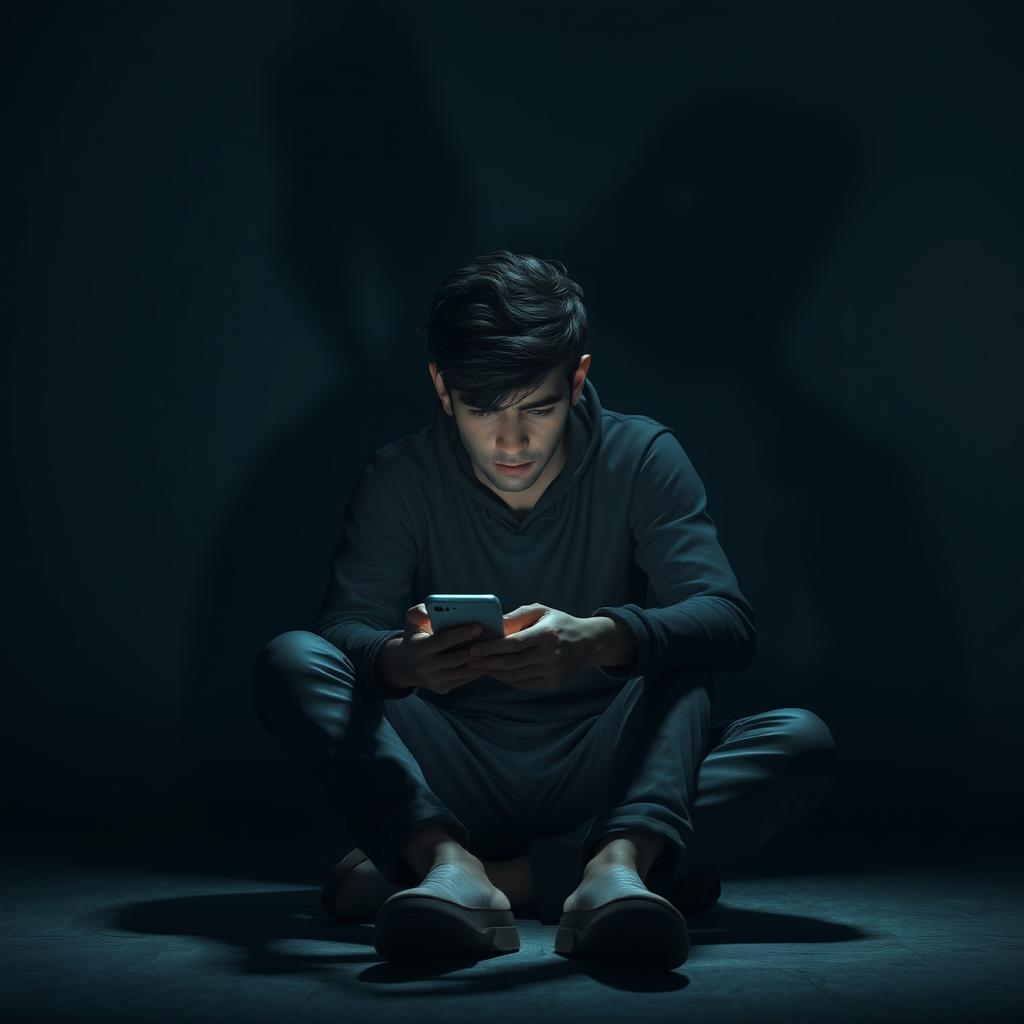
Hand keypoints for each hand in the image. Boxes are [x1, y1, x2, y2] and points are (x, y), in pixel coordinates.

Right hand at [399, 603, 488, 694]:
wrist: (406, 665)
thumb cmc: (416, 637)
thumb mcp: (412, 622)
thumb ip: (418, 612)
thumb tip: (427, 613)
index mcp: (418, 648)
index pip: (442, 640)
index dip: (461, 634)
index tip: (479, 626)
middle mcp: (424, 667)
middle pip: (456, 658)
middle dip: (476, 648)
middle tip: (494, 638)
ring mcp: (434, 681)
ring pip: (463, 671)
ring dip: (480, 660)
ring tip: (495, 648)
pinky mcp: (442, 689)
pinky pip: (464, 679)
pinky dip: (478, 670)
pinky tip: (489, 659)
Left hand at [463, 604, 596, 690]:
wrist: (587, 643)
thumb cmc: (558, 623)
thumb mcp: (541, 611)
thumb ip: (517, 616)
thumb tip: (494, 624)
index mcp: (547, 634)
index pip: (513, 643)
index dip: (491, 648)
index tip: (473, 649)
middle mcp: (550, 655)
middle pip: (511, 662)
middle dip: (486, 662)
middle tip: (468, 660)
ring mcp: (552, 671)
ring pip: (515, 675)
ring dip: (493, 672)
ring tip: (478, 666)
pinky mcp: (553, 683)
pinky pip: (523, 683)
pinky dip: (506, 679)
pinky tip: (496, 673)